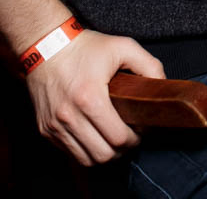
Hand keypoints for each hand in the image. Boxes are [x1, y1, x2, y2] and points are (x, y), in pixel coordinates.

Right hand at [24, 28, 164, 165]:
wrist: (44, 46)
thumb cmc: (85, 47)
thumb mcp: (123, 47)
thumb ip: (149, 66)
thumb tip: (162, 86)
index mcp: (89, 97)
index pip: (118, 138)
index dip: (136, 138)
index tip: (140, 129)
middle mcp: (69, 116)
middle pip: (104, 155)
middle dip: (122, 149)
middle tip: (130, 136)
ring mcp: (54, 125)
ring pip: (86, 160)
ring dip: (104, 154)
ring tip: (114, 139)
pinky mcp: (45, 129)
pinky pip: (70, 154)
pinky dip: (86, 151)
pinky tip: (96, 137)